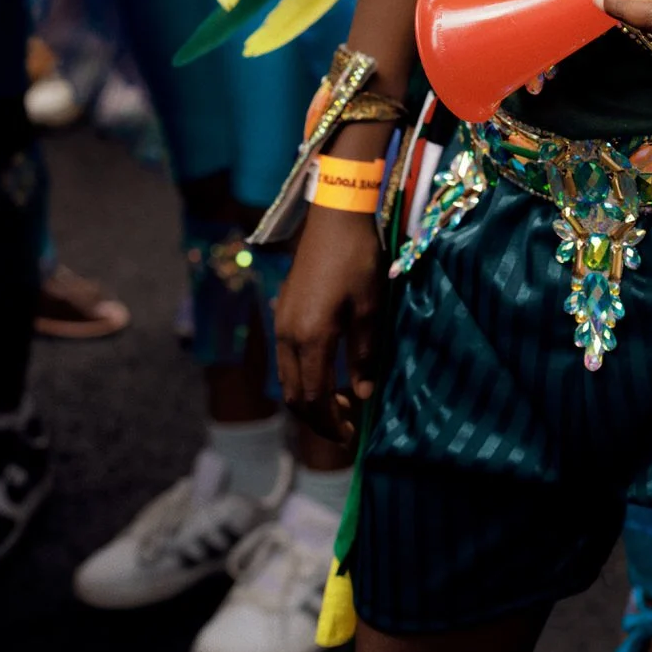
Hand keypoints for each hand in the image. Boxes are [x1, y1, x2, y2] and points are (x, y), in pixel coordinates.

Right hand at [275, 207, 383, 444]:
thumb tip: (362, 395)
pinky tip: (326, 372)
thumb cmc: (358, 259)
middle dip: (317, 419)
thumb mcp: (370, 308)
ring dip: (308, 398)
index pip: (314, 398)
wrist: (335, 215)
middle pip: (294, 395)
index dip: (331, 423)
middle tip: (345, 428)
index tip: (351, 436)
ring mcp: (281, 322)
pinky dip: (303, 377)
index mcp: (310, 338)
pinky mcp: (282, 310)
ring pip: (287, 378)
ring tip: (339, 403)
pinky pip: (286, 358)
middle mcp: (287, 335)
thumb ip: (364, 354)